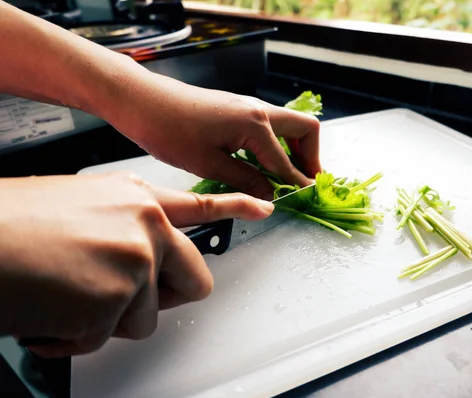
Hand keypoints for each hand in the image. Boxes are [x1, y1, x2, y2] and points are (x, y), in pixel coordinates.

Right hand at [0, 172, 272, 356]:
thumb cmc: (10, 225)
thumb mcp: (79, 206)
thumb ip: (123, 228)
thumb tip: (143, 258)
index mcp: (135, 198)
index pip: (201, 205)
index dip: (235, 207)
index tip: (263, 207)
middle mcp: (145, 223)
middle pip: (193, 281)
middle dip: (159, 300)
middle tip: (116, 300)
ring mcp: (137, 259)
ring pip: (144, 318)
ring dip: (101, 321)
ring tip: (61, 298)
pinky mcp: (118, 297)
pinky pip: (106, 339)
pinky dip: (72, 338)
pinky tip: (45, 313)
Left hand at [106, 73, 321, 199]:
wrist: (142, 101)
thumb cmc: (169, 130)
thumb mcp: (209, 164)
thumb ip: (246, 180)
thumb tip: (270, 195)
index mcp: (255, 124)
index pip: (286, 163)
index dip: (295, 186)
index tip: (303, 202)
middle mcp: (259, 110)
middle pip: (305, 130)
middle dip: (310, 158)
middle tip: (305, 184)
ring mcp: (249, 106)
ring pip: (290, 126)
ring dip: (295, 150)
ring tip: (286, 179)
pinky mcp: (238, 109)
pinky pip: (271, 126)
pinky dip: (277, 144)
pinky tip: (263, 165)